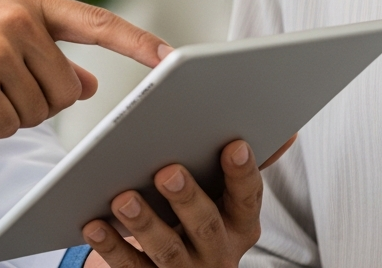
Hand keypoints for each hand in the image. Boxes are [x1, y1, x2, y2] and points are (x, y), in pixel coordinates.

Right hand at [0, 0, 170, 138]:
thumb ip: (46, 51)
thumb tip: (90, 83)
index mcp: (29, 0)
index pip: (97, 22)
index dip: (138, 43)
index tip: (174, 59)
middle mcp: (19, 17)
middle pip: (66, 90)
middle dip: (34, 100)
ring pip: (38, 114)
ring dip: (3, 114)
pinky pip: (4, 128)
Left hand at [81, 137, 296, 267]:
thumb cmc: (205, 217)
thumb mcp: (229, 195)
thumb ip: (247, 163)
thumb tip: (287, 131)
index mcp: (240, 222)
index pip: (248, 197)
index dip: (242, 172)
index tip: (234, 144)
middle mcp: (218, 251)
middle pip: (206, 226)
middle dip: (187, 199)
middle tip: (167, 171)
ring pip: (167, 250)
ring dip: (144, 223)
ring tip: (123, 198)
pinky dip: (112, 246)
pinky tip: (94, 224)